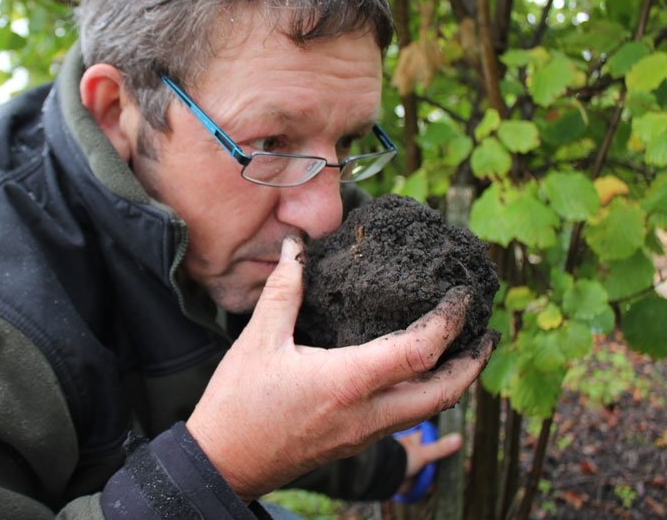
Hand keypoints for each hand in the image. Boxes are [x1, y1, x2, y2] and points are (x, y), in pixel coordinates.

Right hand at [186, 237, 494, 501]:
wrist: (224, 463)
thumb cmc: (238, 404)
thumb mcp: (258, 341)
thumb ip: (284, 291)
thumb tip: (298, 247)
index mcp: (348, 383)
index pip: (420, 351)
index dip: (450, 322)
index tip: (462, 297)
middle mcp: (366, 413)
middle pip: (442, 394)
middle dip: (472, 364)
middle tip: (486, 334)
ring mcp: (363, 433)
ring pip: (426, 411)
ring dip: (452, 382)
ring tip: (461, 352)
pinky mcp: (353, 441)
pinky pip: (404, 417)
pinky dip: (424, 394)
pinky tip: (413, 375)